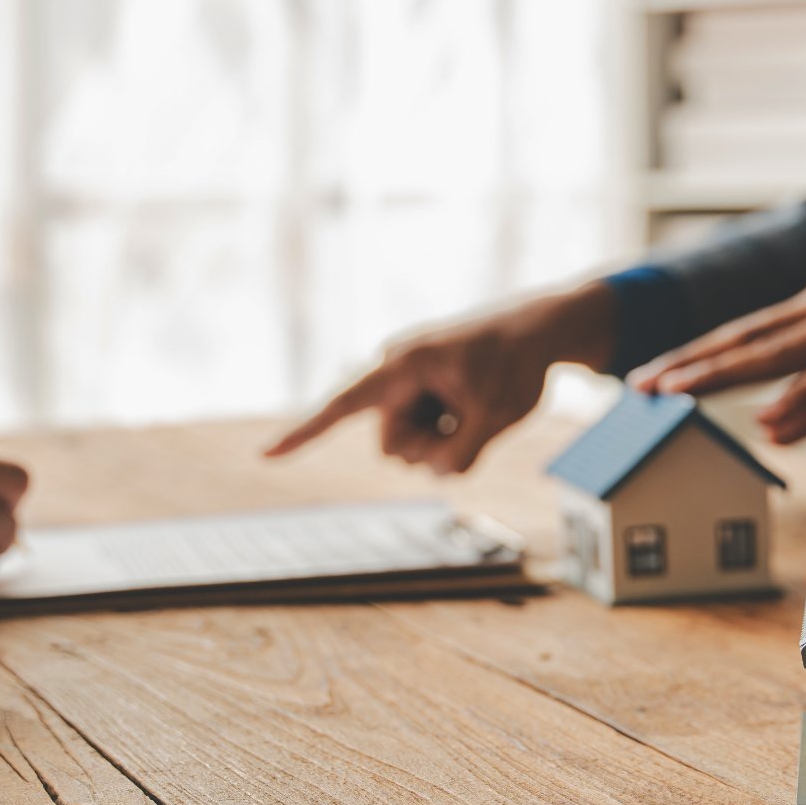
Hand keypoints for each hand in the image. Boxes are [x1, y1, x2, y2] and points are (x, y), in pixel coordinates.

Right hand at [264, 282, 617, 473]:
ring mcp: (410, 385)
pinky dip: (450, 432)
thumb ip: (463, 455)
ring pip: (409, 446)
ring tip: (478, 408)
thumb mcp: (496, 416)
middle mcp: (396, 373)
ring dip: (443, 441)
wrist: (541, 329)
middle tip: (474, 423)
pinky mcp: (424, 394)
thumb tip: (437, 475)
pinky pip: (424, 434)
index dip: (303, 434)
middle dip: (429, 449)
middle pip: (390, 445)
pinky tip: (474, 406)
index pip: (343, 405)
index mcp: (403, 366)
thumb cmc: (517, 362)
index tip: (263, 457)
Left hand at [628, 267, 805, 443]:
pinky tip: (768, 418)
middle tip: (642, 383)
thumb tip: (772, 429)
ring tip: (679, 393)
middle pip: (746, 338)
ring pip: (775, 353)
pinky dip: (799, 398)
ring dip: (723, 374)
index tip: (653, 371)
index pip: (744, 331)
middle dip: (690, 362)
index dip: (696, 353)